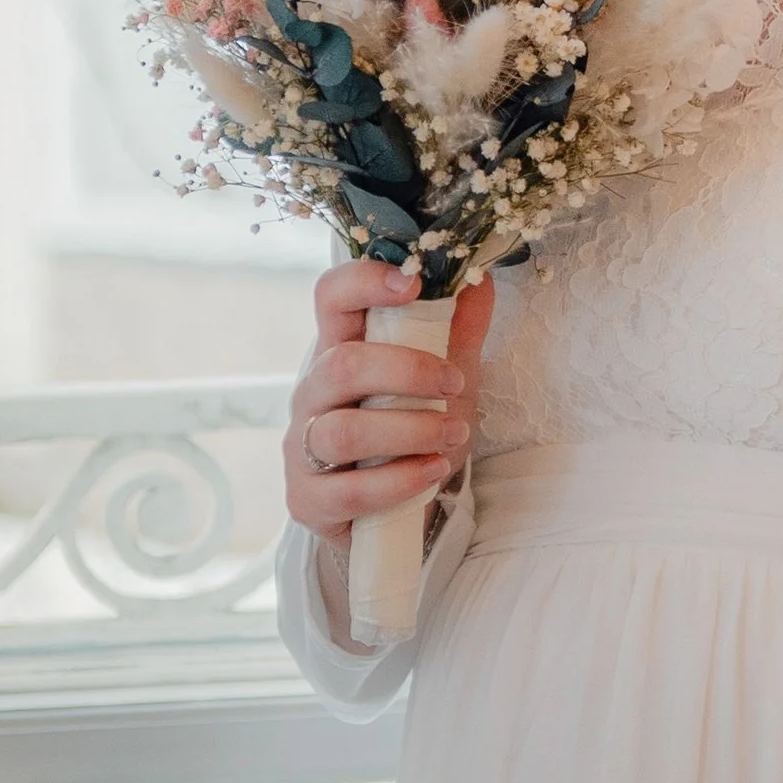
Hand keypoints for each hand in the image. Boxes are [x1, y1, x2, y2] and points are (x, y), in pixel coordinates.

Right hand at [281, 261, 492, 544]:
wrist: (398, 506)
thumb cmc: (414, 426)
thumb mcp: (446, 372)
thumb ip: (460, 326)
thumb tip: (479, 276)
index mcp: (341, 348)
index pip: (331, 298)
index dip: (363, 281)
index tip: (412, 284)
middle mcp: (313, 393)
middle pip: (341, 365)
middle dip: (408, 372)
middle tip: (454, 384)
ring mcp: (303, 448)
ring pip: (343, 431)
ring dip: (411, 431)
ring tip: (455, 435)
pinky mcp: (307, 500)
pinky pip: (348, 491)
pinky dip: (400, 480)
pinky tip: (433, 471)